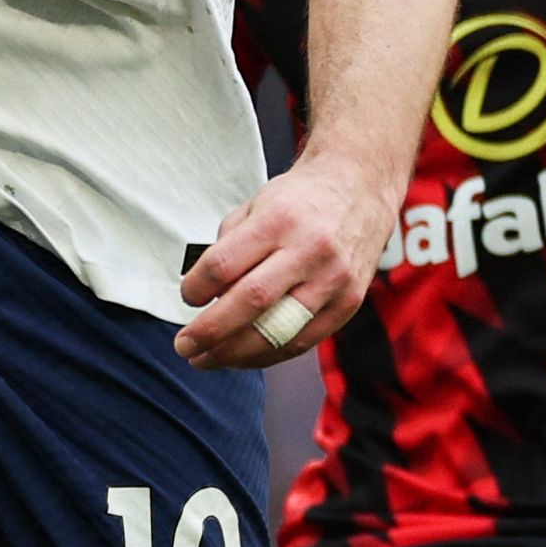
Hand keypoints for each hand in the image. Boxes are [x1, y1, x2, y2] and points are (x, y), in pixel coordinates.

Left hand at [173, 150, 397, 369]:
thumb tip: (207, 298)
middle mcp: (309, 249)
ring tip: (207, 359)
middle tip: (184, 346)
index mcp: (278, 219)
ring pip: (278, 331)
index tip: (187, 298)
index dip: (196, 288)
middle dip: (210, 331)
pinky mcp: (349, 302)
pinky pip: (303, 341)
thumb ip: (229, 247)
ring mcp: (333, 279)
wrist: (360, 186)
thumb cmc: (300, 198)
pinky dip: (268, 355)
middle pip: (250, 301)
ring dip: (235, 354)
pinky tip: (243, 357)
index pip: (224, 264)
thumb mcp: (257, 205)